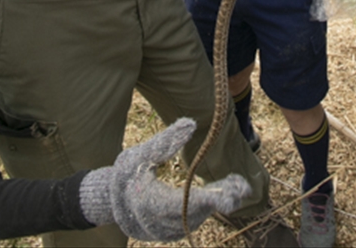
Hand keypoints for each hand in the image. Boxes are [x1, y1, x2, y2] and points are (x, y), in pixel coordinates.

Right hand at [79, 118, 250, 241]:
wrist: (111, 201)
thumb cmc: (125, 174)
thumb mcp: (140, 154)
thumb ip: (165, 142)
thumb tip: (191, 124)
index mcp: (151, 203)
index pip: (186, 203)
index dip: (211, 197)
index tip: (232, 190)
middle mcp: (161, 223)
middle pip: (198, 213)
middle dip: (222, 199)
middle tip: (244, 186)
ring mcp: (167, 231)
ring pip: (199, 218)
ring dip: (219, 203)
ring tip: (239, 186)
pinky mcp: (172, 231)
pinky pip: (195, 220)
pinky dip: (210, 207)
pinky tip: (226, 193)